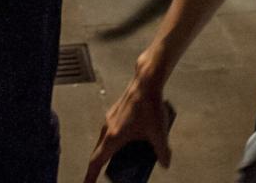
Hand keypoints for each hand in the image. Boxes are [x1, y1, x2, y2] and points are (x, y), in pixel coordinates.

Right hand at [84, 67, 172, 182]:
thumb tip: (165, 163)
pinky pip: (109, 131)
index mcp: (114, 137)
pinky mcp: (114, 112)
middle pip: (98, 153)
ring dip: (107, 152)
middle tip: (100, 177)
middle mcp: (108, 128)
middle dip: (99, 166)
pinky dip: (113, 140)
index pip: (97, 161)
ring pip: (103, 141)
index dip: (90, 176)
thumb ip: (162, 152)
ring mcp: (109, 119)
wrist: (146, 82)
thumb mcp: (160, 133)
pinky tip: (127, 139)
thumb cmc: (150, 105)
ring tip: (116, 159)